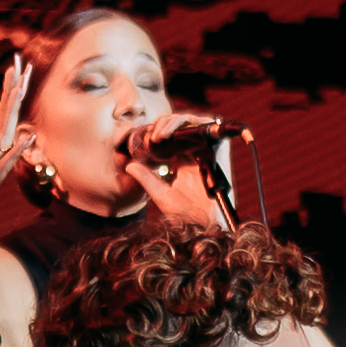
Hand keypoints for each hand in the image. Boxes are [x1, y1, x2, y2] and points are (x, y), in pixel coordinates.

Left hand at [0, 58, 29, 278]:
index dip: (4, 91)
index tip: (13, 68)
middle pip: (5, 117)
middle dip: (13, 92)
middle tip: (24, 67)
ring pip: (6, 134)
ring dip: (14, 112)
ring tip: (22, 89)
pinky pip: (4, 164)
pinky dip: (15, 151)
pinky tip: (26, 136)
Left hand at [118, 125, 232, 231]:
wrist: (203, 225)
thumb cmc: (186, 215)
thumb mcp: (161, 194)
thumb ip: (146, 178)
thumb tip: (129, 165)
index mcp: (185, 162)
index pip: (172, 137)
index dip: (158, 132)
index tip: (144, 143)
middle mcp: (196, 153)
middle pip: (180, 125)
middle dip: (163, 124)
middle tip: (150, 138)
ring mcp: (207, 150)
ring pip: (190, 121)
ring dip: (171, 122)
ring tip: (156, 136)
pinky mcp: (216, 150)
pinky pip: (205, 126)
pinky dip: (186, 124)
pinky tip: (168, 135)